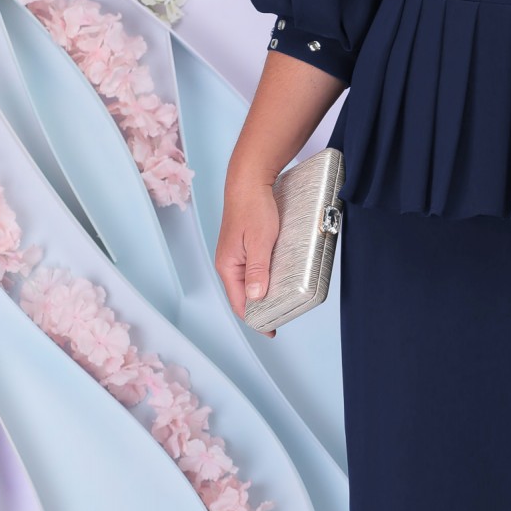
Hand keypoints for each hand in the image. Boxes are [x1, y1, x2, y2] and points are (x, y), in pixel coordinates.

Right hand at [216, 172, 280, 337]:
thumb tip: (255, 297)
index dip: (255, 319)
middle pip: (244, 295)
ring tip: (282, 302)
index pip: (239, 302)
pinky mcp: (246, 246)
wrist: (249, 181)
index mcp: (228, 266)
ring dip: (264, 293)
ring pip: (250, 282)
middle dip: (261, 309)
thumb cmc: (252, 207)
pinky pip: (255, 269)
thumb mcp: (260, 241)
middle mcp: (229, 263)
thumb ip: (257, 270)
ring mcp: (237, 255)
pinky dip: (266, 278)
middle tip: (281, 318)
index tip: (271, 330)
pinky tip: (280, 279)